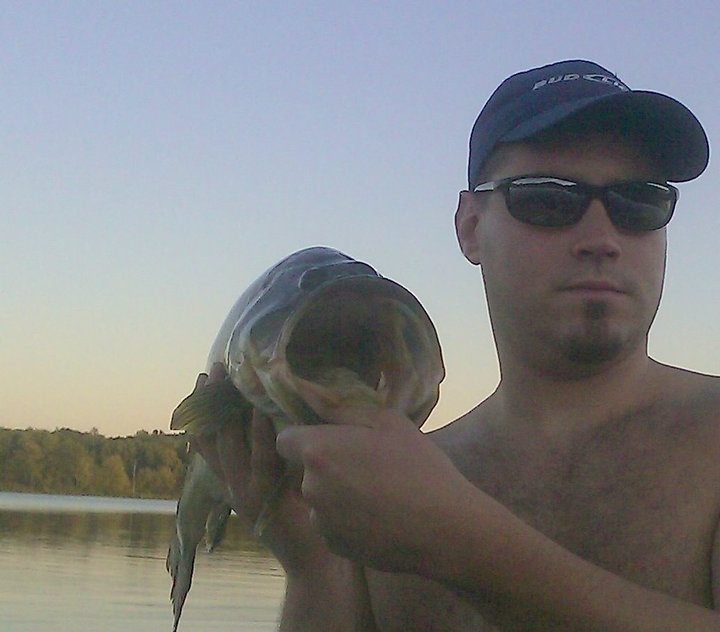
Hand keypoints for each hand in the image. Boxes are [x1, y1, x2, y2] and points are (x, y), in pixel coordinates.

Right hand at [188, 363, 331, 575]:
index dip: (202, 408)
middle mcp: (230, 483)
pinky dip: (261, 435)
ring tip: (231, 380)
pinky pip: (260, 461)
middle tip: (213, 369)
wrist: (311, 557)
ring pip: (228, 445)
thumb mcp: (280, 475)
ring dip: (228, 411)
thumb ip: (275, 449)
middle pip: (212, 435)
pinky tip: (264, 413)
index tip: (203, 379)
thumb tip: (279, 408)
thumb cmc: (302, 512)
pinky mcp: (262, 499)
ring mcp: (243, 492)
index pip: (207, 438)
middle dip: (210, 401)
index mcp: (231, 477)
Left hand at [275, 389, 477, 576]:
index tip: (333, 439)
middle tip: (368, 464)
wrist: (444, 529)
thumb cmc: (419, 467)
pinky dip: (348, 520)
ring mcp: (321, 520)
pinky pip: (332, 525)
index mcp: (319, 451)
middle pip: (306, 469)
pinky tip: (379, 517)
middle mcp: (310, 487)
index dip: (305, 437)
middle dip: (328, 465)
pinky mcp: (334, 545)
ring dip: (338, 494)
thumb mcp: (387, 422)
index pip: (285, 439)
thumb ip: (341, 407)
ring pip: (320, 498)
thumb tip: (309, 393)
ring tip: (379, 494)